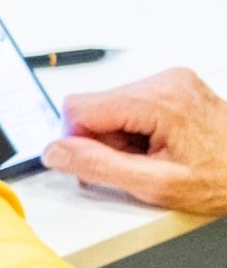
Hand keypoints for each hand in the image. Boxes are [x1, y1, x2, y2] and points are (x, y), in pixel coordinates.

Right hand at [43, 68, 226, 213]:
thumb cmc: (221, 179)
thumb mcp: (155, 185)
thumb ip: (98, 166)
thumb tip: (56, 152)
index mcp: (159, 100)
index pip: (78, 108)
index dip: (76, 140)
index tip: (95, 162)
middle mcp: (165, 82)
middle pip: (93, 105)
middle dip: (101, 140)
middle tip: (133, 164)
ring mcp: (171, 82)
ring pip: (109, 106)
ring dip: (118, 137)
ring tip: (150, 157)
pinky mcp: (174, 87)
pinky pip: (129, 104)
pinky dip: (133, 130)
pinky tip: (156, 146)